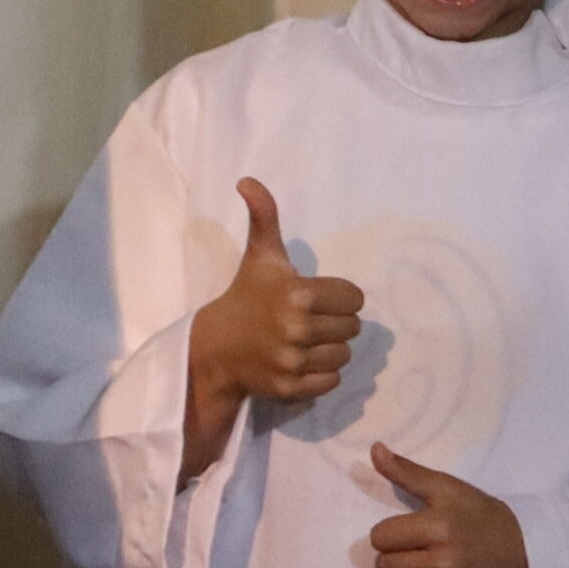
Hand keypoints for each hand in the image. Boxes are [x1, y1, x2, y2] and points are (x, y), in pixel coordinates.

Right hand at [182, 178, 363, 478]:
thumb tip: (247, 180)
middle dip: (336, 322)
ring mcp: (294, 360)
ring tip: (308, 341)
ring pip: (345, 355)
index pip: (354, 298)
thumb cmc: (245, 296)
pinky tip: (302, 361)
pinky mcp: (291, 387)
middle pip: (352, 328)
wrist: (214, 347)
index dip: (341, 297)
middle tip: (312, 320)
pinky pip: (331, 381)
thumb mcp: (260, 255)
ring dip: (331, 348)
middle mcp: (298, 329)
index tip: (318, 298)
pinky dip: (322, 374)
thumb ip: (263, 216)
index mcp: (299, 294)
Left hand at [368, 443, 529, 567]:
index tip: (411, 532)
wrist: (529, 552)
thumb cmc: (483, 517)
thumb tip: (374, 448)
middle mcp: (444, 562)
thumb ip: (408, 471)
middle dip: (397, 558)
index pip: (379, 538)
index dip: (391, 534)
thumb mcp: (448, 489)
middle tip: (420, 553)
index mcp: (439, 526)